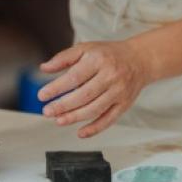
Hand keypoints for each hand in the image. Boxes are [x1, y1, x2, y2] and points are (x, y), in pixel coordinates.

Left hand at [37, 41, 152, 138]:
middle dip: (63, 106)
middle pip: (84, 95)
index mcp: (98, 60)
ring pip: (95, 109)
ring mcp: (119, 92)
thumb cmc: (109, 54)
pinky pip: (109, 120)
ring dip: (75, 117)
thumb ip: (63, 58)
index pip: (74, 77)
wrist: (139, 59)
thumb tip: (44, 68)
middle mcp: (110, 76)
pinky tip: (80, 133)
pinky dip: (94, 129)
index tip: (42, 95)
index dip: (56, 88)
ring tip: (59, 120)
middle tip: (47, 111)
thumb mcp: (85, 48)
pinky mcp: (124, 104)